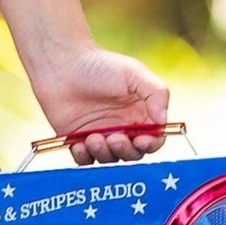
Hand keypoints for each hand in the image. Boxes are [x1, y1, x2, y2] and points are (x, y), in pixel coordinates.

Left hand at [32, 46, 169, 165]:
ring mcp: (100, 135)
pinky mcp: (77, 140)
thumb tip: (163, 121)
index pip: (153, 139)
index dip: (151, 144)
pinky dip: (85, 157)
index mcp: (139, 114)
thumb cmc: (100, 65)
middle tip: (115, 138)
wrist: (61, 65)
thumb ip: (156, 94)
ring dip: (105, 153)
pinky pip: (85, 160)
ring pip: (110, 159)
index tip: (142, 140)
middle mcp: (122, 128)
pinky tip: (79, 144)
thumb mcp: (134, 73)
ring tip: (93, 137)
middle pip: (133, 153)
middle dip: (126, 150)